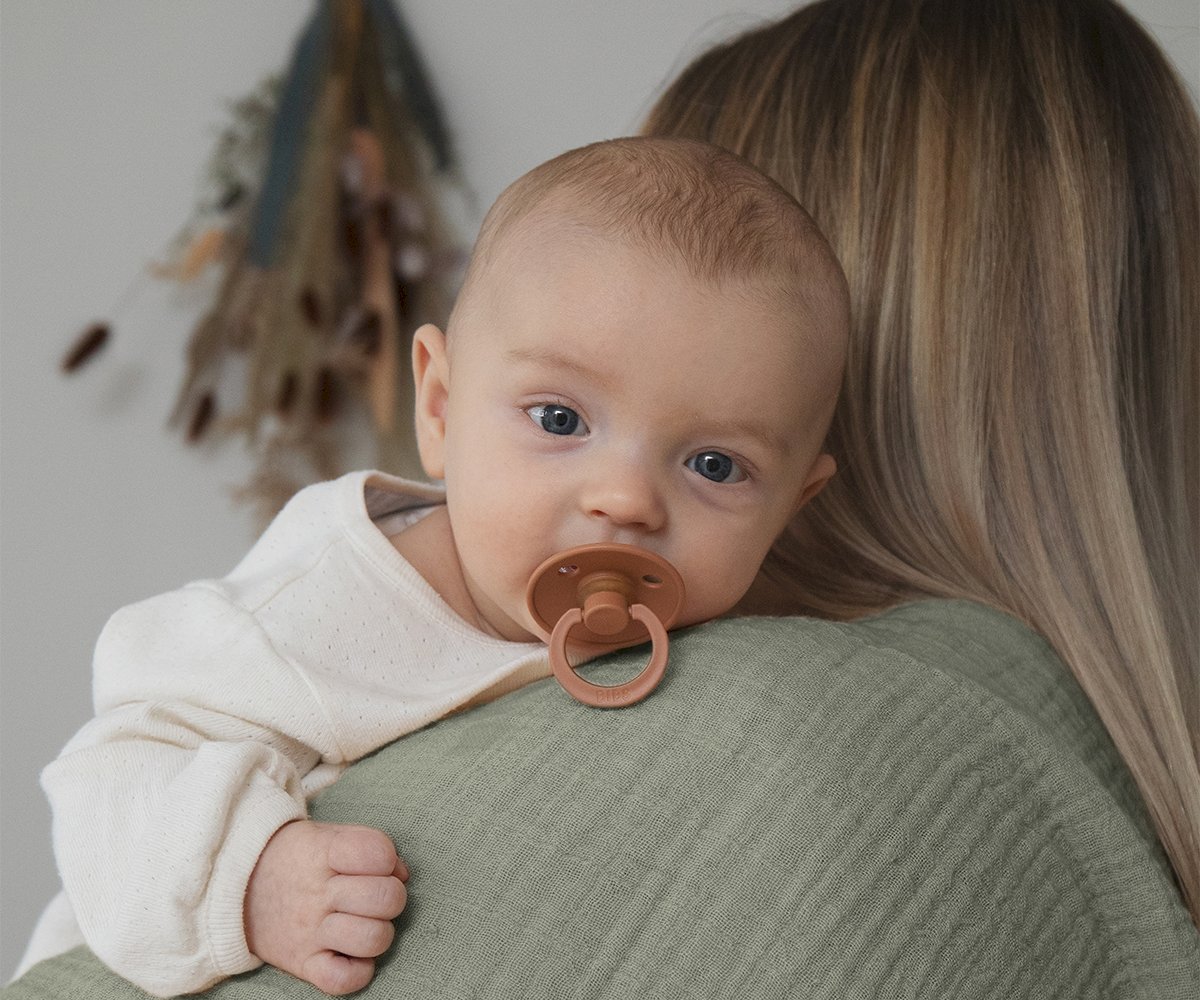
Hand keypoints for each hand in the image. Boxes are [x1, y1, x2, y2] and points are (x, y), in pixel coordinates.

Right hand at [244, 820, 409, 994]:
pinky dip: (359, 971)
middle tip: (375, 895)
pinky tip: (354, 953)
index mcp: (323, 853)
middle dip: (392, 895)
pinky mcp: (302, 964)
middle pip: (384, 898)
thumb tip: (402, 873)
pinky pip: (344, 980)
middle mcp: (316, 894)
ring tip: (366, 923)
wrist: (236, 888)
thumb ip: (369, 846)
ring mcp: (309, 932)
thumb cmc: (296, 859)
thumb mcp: (327, 836)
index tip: (375, 862)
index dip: (386, 857)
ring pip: (373, 938)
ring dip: (381, 931)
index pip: (376, 851)